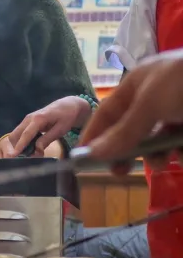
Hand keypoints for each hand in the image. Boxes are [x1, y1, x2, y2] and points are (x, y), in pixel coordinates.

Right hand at [0, 96, 91, 157]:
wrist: (66, 106)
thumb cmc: (65, 117)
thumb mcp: (60, 129)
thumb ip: (47, 139)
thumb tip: (37, 150)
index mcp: (38, 119)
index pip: (26, 134)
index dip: (19, 146)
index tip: (13, 156)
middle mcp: (29, 118)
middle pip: (15, 135)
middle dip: (13, 148)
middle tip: (16, 160)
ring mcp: (26, 120)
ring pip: (14, 135)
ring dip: (16, 146)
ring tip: (21, 156)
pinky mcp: (26, 123)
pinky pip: (19, 134)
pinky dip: (19, 143)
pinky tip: (25, 150)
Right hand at [80, 50, 182, 173]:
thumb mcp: (150, 105)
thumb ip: (123, 131)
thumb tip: (93, 154)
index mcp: (137, 85)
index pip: (107, 113)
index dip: (94, 134)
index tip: (84, 160)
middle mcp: (155, 98)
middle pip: (131, 129)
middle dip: (126, 150)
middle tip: (120, 172)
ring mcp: (177, 111)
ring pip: (157, 140)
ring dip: (156, 154)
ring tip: (162, 164)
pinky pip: (178, 142)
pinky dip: (177, 151)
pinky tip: (180, 156)